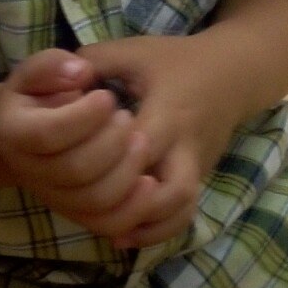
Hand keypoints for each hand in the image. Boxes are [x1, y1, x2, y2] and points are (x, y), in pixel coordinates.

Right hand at [0, 48, 157, 237]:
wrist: (34, 130)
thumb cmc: (42, 92)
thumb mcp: (39, 69)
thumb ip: (53, 65)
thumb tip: (80, 72)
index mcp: (14, 133)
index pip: (47, 134)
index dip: (82, 118)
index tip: (107, 97)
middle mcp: (29, 172)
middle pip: (75, 170)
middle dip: (111, 143)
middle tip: (128, 117)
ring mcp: (55, 198)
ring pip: (95, 200)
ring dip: (126, 171)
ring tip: (142, 141)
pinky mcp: (80, 215)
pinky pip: (109, 224)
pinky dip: (134, 208)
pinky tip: (150, 182)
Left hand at [75, 34, 252, 250]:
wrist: (233, 72)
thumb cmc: (174, 60)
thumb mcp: (132, 51)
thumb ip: (92, 63)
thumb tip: (54, 82)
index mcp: (168, 112)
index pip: (143, 146)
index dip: (112, 160)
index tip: (79, 162)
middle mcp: (187, 146)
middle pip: (171, 191)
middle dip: (133, 204)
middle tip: (92, 204)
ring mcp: (197, 166)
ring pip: (180, 210)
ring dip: (145, 224)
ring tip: (107, 230)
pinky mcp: (199, 177)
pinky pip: (183, 215)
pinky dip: (158, 230)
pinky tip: (125, 235)